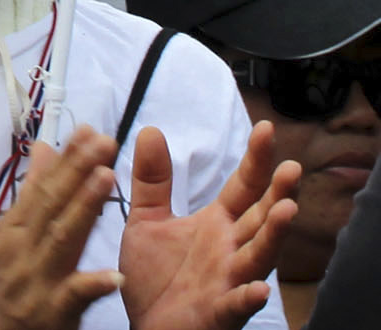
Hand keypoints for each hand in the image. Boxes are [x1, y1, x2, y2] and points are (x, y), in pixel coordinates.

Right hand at [0, 128, 118, 329]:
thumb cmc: (7, 286)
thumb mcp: (11, 238)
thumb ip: (32, 195)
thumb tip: (45, 148)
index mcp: (13, 230)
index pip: (41, 187)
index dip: (66, 160)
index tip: (89, 131)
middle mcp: (20, 249)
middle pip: (51, 205)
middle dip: (78, 171)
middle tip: (104, 141)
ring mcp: (35, 280)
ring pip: (62, 240)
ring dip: (83, 208)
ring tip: (107, 178)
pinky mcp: (51, 313)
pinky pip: (74, 296)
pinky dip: (93, 284)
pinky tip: (116, 275)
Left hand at [116, 122, 297, 329]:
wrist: (147, 327)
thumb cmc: (156, 277)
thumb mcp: (148, 220)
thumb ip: (153, 180)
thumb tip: (151, 130)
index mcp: (216, 226)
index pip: (242, 188)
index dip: (255, 161)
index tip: (267, 129)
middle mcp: (230, 250)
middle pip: (260, 218)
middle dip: (277, 194)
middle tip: (291, 168)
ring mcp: (229, 281)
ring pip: (257, 256)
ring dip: (272, 236)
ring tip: (286, 211)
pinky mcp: (218, 311)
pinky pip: (236, 304)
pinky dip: (247, 297)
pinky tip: (258, 288)